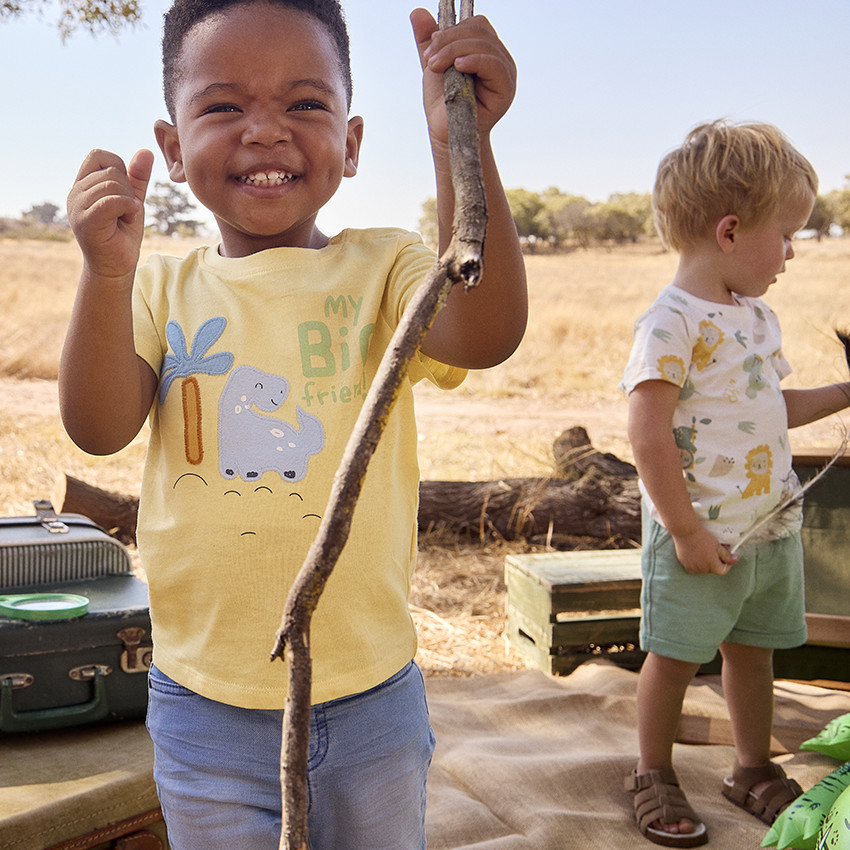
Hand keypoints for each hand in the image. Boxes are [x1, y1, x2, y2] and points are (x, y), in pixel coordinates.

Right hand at [67, 148, 153, 281]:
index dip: (119, 168)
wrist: (116, 266)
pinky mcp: (85, 221)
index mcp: (83, 185)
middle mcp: (76, 193)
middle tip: (125, 213)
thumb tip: (146, 151)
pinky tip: (129, 217)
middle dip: (129, 191)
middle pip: (111, 171)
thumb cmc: (122, 234)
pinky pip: (111, 201)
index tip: (125, 193)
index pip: (99, 156)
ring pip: (113, 185)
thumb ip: (138, 177)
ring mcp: (77, 207)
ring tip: (123, 219)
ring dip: (129, 203)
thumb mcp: (133, 200)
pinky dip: (127, 207)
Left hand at [410, 8, 515, 148]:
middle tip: (430, 59)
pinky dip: (475, 60)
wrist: (446, 135)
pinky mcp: (506, 89)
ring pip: (484, 44)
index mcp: (486, 52)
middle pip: (479, 30)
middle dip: (449, 40)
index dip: (452, 30)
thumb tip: (417, 12)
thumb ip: (429, 42)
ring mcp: (506, 73)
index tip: (430, 49)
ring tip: (437, 67)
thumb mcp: (434, 66)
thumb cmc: (443, 104)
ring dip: (455, 51)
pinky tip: (459, 67)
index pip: (476, 25)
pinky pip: (494, 64)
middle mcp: (500, 60)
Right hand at [672, 526, 739, 575]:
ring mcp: (692, 567)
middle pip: (712, 569)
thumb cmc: (702, 537)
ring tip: (704, 551)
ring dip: (705, 563)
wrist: (684, 531)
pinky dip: (696, 562)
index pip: (723, 571)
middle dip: (715, 562)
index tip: (726, 557)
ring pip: (703, 569)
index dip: (727, 564)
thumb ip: (727, 555)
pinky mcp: (684, 564)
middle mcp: (702, 569)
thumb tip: (736, 560)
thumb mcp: (717, 545)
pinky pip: (693, 567)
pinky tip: (696, 553)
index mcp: (712, 565)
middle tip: (714, 550)